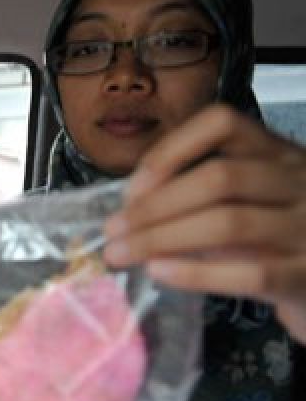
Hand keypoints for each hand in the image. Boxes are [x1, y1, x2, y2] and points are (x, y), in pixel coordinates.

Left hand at [104, 104, 305, 342]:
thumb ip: (198, 195)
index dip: (170, 151)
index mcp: (277, 153)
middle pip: (218, 179)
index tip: (132, 187)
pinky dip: (196, 272)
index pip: (223, 124)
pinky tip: (160, 272)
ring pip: (229, 223)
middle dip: (154, 206)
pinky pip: (249, 272)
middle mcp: (298, 181)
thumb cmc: (275, 240)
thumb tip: (127, 211)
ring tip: (122, 254)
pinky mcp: (305, 276)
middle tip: (113, 231)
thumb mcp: (248, 201)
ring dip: (162, 239)